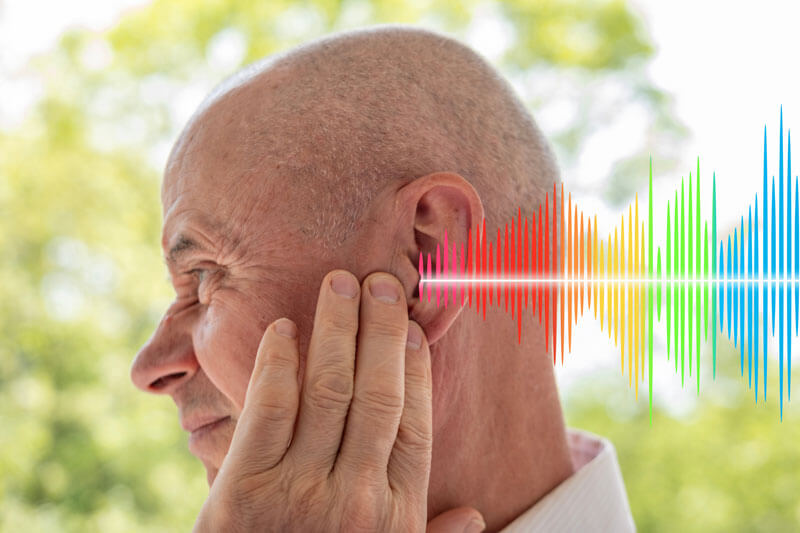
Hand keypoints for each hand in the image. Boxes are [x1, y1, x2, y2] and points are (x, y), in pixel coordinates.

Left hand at [193, 270, 483, 531]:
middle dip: (381, 330)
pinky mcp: (241, 489)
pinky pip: (268, 409)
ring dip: (336, 328)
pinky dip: (277, 365)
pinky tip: (284, 329)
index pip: (413, 422)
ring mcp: (299, 490)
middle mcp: (356, 494)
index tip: (411, 329)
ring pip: (328, 389)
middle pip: (376, 392)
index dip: (413, 369)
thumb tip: (474, 515)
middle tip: (382, 282)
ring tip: (339, 282)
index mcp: (395, 511)